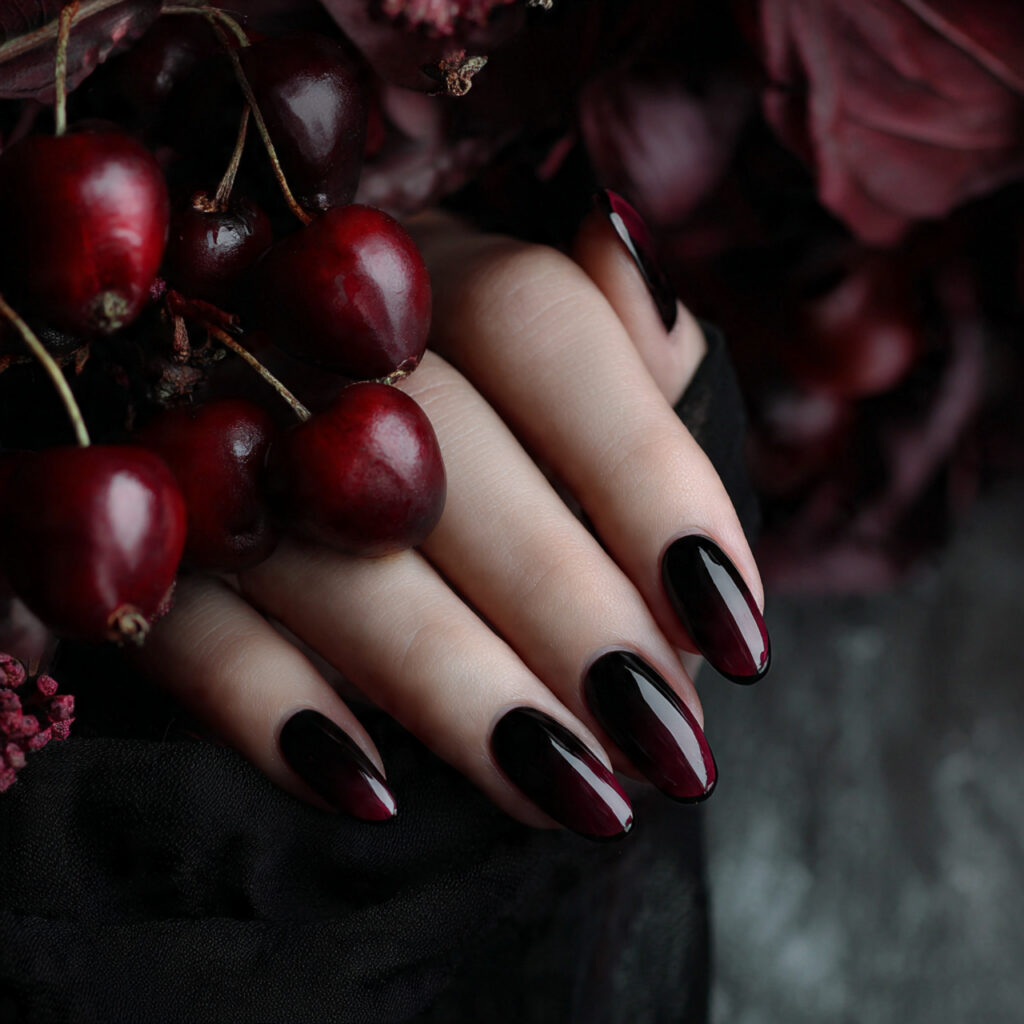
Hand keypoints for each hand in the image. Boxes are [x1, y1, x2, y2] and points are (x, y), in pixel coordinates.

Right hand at [135, 194, 768, 839]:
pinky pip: (184, 628)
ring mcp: (198, 436)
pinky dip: (270, 714)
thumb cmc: (460, 410)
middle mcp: (298, 329)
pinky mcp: (138, 548)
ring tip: (579, 796)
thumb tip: (635, 254)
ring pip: (326, 560)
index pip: (537, 324)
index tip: (738, 629)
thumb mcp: (541, 358)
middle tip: (669, 741)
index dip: (649, 476)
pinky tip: (370, 792)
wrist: (278, 434)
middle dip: (569, 608)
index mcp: (418, 265)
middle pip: (438, 450)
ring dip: (455, 690)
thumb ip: (607, 330)